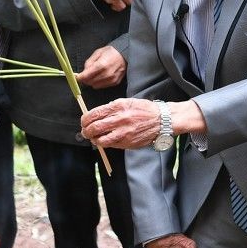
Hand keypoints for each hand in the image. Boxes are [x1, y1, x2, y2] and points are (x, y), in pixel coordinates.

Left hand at [75, 45, 126, 88]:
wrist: (125, 55)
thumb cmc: (110, 52)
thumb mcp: (97, 52)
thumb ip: (89, 62)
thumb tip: (83, 72)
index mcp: (102, 65)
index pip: (87, 75)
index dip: (80, 77)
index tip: (77, 77)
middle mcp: (107, 74)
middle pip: (90, 82)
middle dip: (85, 79)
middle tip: (85, 75)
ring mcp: (112, 79)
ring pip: (95, 86)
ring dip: (92, 82)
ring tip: (94, 75)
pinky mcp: (115, 83)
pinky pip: (102, 86)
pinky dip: (99, 83)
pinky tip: (101, 76)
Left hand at [80, 98, 204, 148]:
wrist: (162, 120)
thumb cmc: (144, 110)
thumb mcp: (127, 102)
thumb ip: (111, 108)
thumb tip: (96, 115)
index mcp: (119, 106)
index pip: (95, 114)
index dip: (85, 119)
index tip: (84, 121)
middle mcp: (120, 119)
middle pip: (94, 127)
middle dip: (86, 131)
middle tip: (85, 131)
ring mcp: (124, 132)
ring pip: (100, 139)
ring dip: (94, 139)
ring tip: (93, 138)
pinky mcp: (128, 143)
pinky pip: (111, 145)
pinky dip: (105, 143)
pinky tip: (105, 140)